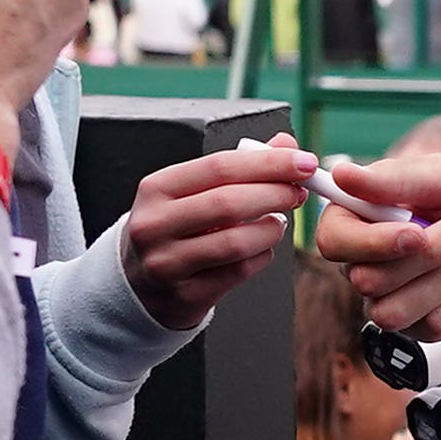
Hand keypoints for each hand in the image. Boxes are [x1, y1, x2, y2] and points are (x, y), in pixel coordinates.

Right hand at [118, 136, 318, 323]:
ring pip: (236, 242)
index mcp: (156, 188)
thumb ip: (237, 166)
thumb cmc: (173, 227)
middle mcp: (155, 225)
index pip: (220, 166)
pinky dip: (262, 256)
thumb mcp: (191, 191)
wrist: (138, 282)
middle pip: (229, 203)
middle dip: (275, 194)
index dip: (268, 163)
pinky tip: (262, 248)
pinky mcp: (185, 295)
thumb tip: (285, 144)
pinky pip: (239, 272)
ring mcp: (168, 263)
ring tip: (278, 223)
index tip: (302, 162)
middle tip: (298, 192)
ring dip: (271, 230)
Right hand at [315, 142, 440, 346]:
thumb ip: (394, 181)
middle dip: (424, 257)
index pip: (334, 241)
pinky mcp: (433, 322)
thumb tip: (342, 174)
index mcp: (368, 215)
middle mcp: (377, 257)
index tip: (411, 230)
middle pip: (365, 281)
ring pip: (392, 313)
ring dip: (440, 282)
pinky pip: (432, 327)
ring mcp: (403, 293)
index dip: (368, 243)